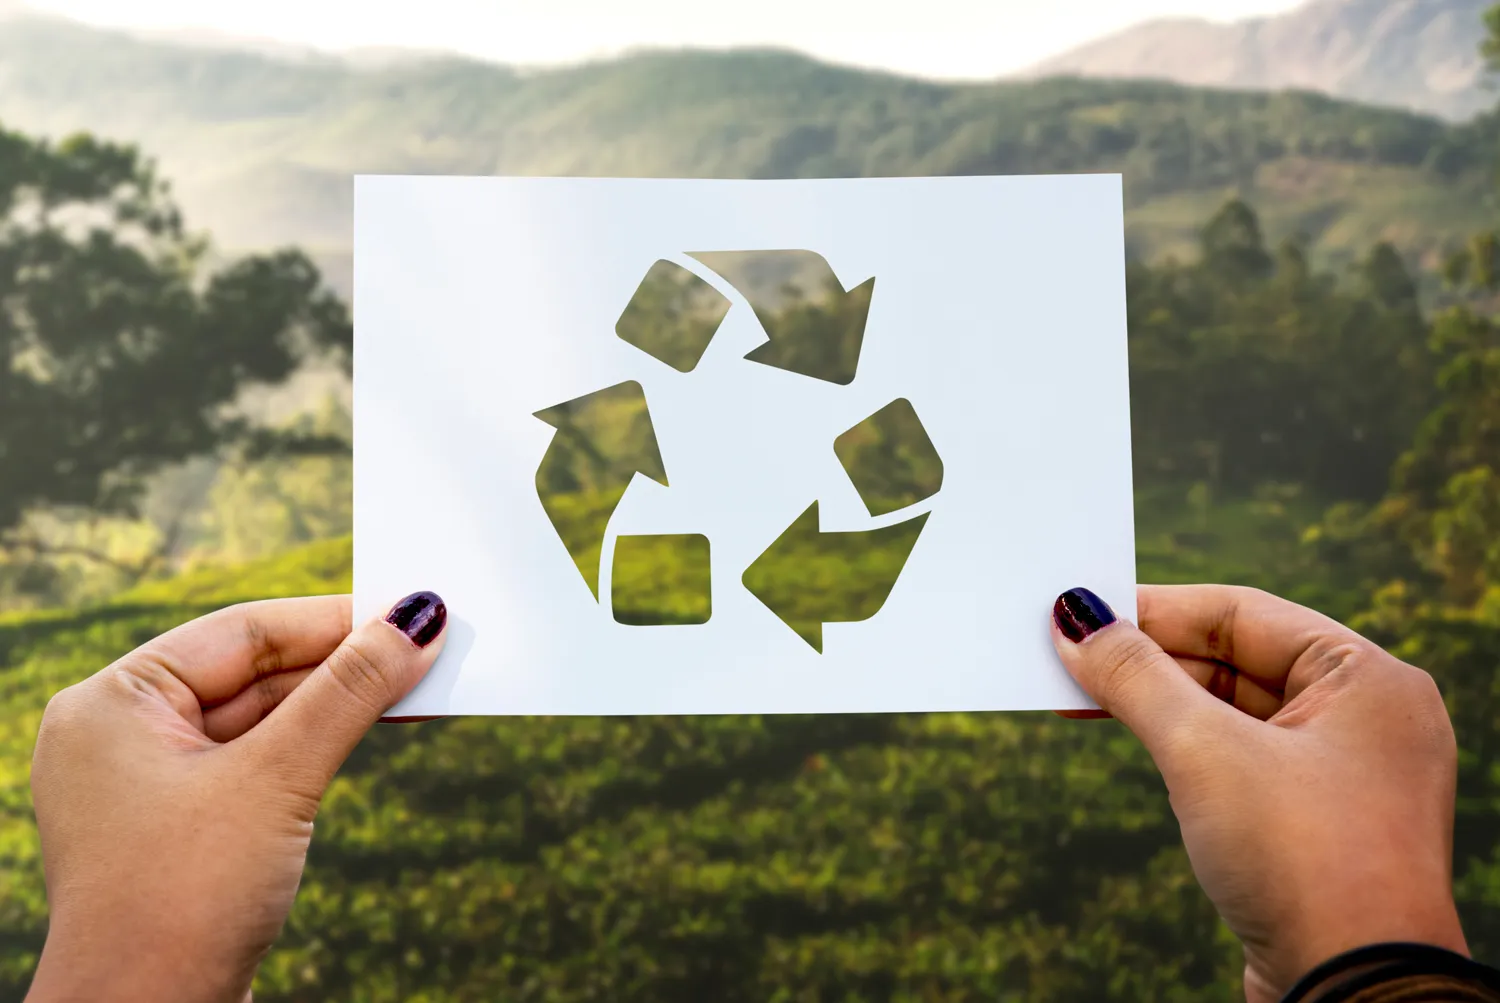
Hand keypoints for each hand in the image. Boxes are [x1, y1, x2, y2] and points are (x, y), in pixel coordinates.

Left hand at [25, 591, 447, 1002]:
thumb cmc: (182, 901)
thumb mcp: (277, 779)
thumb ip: (349, 691)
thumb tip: (418, 619)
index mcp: (114, 702)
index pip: (243, 631)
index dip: (334, 619)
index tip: (413, 609)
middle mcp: (123, 732)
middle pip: (257, 670)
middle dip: (345, 662)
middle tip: (431, 644)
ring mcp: (152, 782)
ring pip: (265, 717)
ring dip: (340, 704)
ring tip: (420, 682)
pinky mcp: (186, 825)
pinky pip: (261, 761)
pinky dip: (319, 745)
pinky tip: (375, 728)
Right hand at [1051, 584, 1466, 1002]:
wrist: (1354, 997)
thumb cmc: (1303, 861)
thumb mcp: (1203, 752)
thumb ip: (1135, 676)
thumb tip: (1075, 619)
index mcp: (1368, 678)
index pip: (1240, 612)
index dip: (1152, 610)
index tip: (1078, 611)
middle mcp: (1365, 717)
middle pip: (1232, 660)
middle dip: (1147, 661)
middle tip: (1065, 657)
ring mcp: (1344, 775)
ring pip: (1230, 713)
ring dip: (1157, 706)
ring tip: (1079, 698)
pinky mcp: (1316, 826)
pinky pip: (1239, 761)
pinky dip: (1183, 750)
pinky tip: (1134, 747)